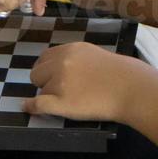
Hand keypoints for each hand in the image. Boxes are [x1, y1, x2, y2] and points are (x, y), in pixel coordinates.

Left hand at [25, 42, 148, 121]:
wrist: (131, 89)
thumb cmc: (118, 73)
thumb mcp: (93, 54)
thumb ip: (74, 58)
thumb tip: (57, 68)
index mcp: (70, 50)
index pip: (45, 57)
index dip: (46, 69)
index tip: (50, 76)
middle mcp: (62, 63)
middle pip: (37, 73)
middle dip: (44, 81)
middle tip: (59, 90)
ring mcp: (60, 83)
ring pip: (40, 90)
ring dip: (49, 95)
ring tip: (69, 99)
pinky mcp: (62, 102)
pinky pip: (37, 104)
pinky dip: (31, 107)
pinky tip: (27, 108)